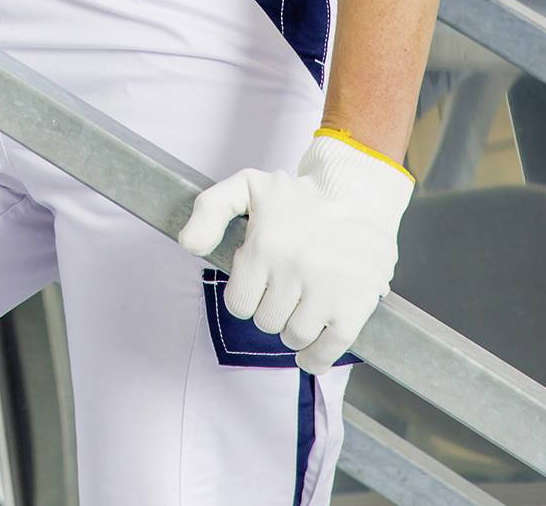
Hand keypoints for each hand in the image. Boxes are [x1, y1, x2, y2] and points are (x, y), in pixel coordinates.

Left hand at [177, 133, 413, 372]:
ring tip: (301, 302)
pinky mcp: (354, 306)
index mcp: (264, 246)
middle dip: (270, 307)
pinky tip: (310, 350)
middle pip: (265, 322)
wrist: (356, 193)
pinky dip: (316, 358)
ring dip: (292, 327)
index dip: (247, 292)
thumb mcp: (245, 187)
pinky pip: (328, 350)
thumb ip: (209, 210)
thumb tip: (188, 245)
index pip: (239, 303)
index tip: (260, 277)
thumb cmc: (297, 196)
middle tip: (284, 286)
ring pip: (293, 337)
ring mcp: (326, 291)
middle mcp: (293, 270)